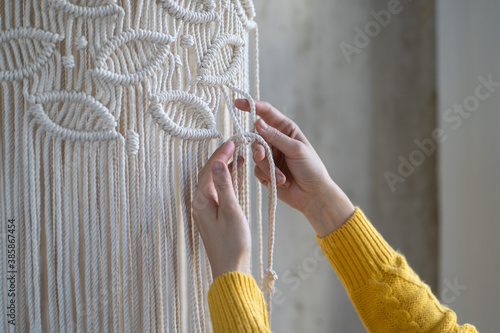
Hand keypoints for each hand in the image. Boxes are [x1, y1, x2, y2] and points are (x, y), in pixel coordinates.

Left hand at [192, 141, 250, 278]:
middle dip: (222, 158)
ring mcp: (207, 210)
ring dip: (225, 169)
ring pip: (214, 182)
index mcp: (201, 201)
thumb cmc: (232, 243)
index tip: (232, 142)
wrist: (231, 269)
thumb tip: (216, 163)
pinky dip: (227, 181)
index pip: (208, 170)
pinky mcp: (214, 216)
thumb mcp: (231, 210)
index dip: (220, 154)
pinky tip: (236, 176)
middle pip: (209, 174)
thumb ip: (224, 185)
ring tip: (240, 156)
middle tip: (236, 145)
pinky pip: (219, 192)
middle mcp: (200, 203)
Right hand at [235, 99, 354, 236]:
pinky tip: (282, 182)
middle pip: (256, 137)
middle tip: (262, 155)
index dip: (252, 106)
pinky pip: (258, 170)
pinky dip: (269, 176)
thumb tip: (257, 123)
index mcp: (285, 129)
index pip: (266, 113)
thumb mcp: (296, 149)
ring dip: (268, 167)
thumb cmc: (311, 168)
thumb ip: (275, 137)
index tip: (238, 103)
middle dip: (259, 148)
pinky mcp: (266, 171)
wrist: (313, 194)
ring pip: (256, 156)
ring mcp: (270, 156)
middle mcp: (275, 140)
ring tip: (281, 177)